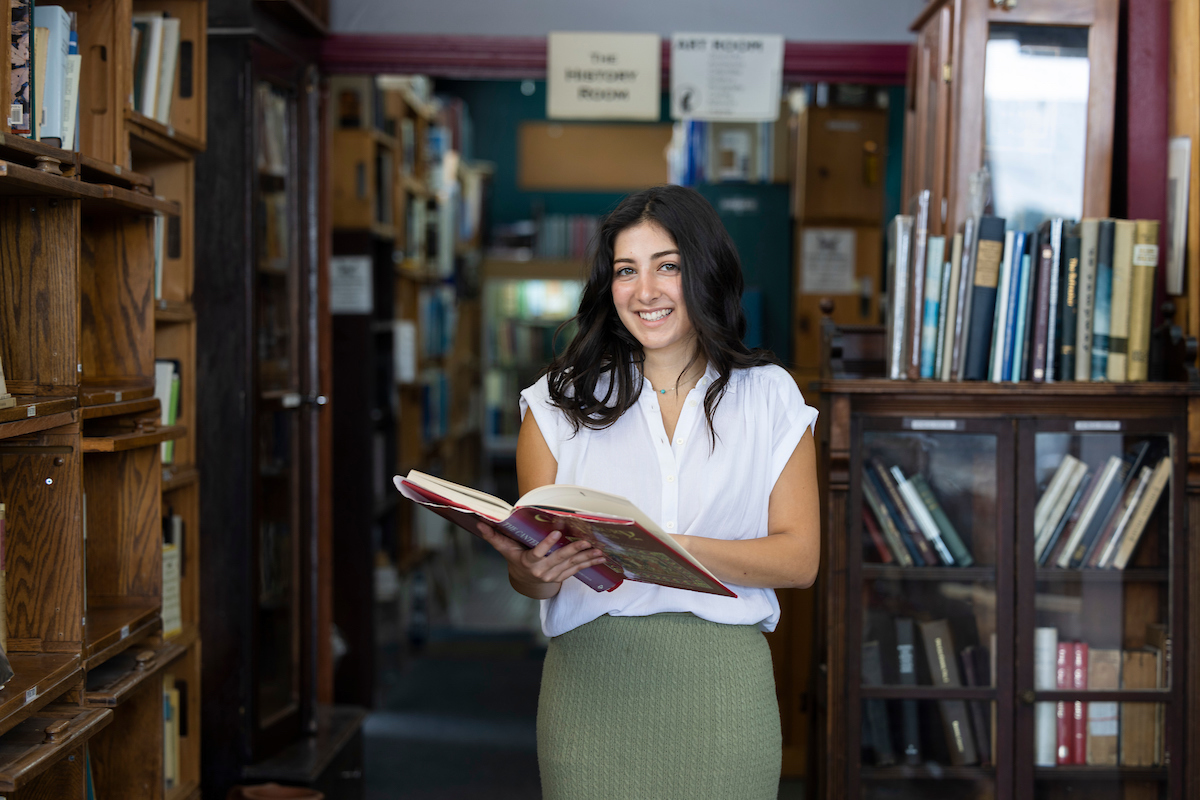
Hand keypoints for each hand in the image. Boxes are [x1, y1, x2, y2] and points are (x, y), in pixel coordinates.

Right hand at [475, 523, 607, 597]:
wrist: (524, 580)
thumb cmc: (514, 557)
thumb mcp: (504, 548)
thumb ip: (493, 536)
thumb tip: (479, 521)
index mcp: (528, 562)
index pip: (538, 553)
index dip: (548, 544)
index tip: (558, 533)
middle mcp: (541, 571)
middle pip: (559, 559)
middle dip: (573, 550)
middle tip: (585, 541)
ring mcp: (553, 576)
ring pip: (571, 565)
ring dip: (586, 558)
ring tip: (598, 550)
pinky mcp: (561, 577)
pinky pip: (577, 570)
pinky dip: (589, 563)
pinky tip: (600, 558)